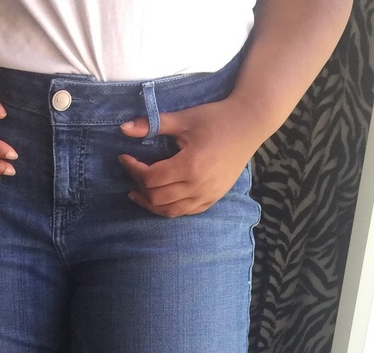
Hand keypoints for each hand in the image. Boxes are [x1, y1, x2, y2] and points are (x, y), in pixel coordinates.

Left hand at [119, 98, 260, 216]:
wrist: (250, 124)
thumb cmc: (216, 118)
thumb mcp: (184, 119)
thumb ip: (153, 125)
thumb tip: (123, 128)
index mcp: (190, 165)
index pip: (151, 178)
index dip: (132, 169)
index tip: (124, 158)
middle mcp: (198, 185)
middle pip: (157, 198)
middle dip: (138, 186)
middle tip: (132, 173)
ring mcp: (207, 195)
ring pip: (169, 211)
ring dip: (150, 203)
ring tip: (138, 192)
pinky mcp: (213, 199)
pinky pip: (185, 212)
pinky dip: (168, 208)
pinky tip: (160, 198)